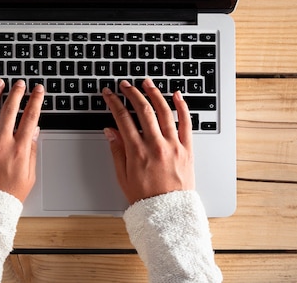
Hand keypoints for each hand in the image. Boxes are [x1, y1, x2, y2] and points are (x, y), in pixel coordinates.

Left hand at [0, 79, 42, 202]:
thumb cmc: (7, 195)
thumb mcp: (29, 175)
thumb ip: (31, 150)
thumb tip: (34, 130)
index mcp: (19, 150)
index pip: (30, 117)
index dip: (36, 100)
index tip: (38, 90)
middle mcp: (1, 144)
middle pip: (10, 109)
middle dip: (17, 92)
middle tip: (20, 83)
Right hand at [102, 78, 194, 203]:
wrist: (169, 213)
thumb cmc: (145, 197)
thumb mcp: (123, 175)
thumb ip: (117, 150)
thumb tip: (110, 131)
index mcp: (137, 151)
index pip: (122, 118)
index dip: (114, 102)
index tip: (109, 94)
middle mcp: (156, 145)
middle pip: (142, 110)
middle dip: (131, 93)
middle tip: (125, 85)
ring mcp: (173, 145)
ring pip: (164, 111)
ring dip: (154, 93)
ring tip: (147, 83)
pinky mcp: (187, 149)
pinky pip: (186, 123)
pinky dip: (182, 107)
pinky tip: (176, 95)